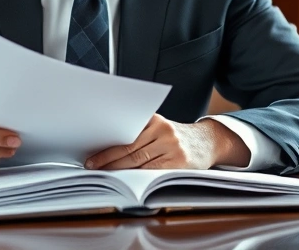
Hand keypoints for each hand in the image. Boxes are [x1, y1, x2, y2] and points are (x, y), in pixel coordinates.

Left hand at [84, 115, 249, 170]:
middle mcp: (163, 130)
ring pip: (139, 162)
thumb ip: (138, 133)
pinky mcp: (179, 163)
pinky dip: (137, 177)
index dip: (107, 147)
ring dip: (118, 170)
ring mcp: (172, 147)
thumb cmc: (175, 136)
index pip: (125, 134)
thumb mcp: (158, 127)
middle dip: (107, 160)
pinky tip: (126, 180)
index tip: (90, 155)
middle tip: (91, 167)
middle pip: (129, 149)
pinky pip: (152, 172)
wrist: (207, 141)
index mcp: (154, 119)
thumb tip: (105, 147)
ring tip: (103, 175)